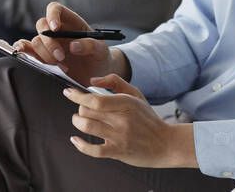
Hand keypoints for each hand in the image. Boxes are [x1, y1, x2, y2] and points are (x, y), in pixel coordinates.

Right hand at [12, 2, 128, 84]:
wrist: (97, 75)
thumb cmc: (100, 57)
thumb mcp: (101, 50)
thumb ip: (90, 45)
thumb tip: (73, 46)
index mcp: (71, 22)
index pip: (55, 9)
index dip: (52, 15)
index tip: (55, 28)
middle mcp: (57, 31)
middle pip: (42, 26)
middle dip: (49, 43)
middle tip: (61, 58)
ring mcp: (49, 44)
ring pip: (36, 41)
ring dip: (45, 55)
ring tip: (62, 67)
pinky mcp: (43, 57)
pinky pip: (28, 50)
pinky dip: (23, 51)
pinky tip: (22, 54)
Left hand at [62, 74, 197, 168]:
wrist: (166, 144)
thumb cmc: (148, 118)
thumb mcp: (136, 94)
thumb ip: (114, 82)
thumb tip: (92, 81)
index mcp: (126, 103)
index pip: (95, 98)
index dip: (77, 95)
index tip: (68, 92)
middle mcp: (122, 119)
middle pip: (87, 111)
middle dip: (80, 108)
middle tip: (83, 109)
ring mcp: (119, 137)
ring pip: (87, 127)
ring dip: (77, 122)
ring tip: (79, 120)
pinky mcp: (118, 152)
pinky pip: (93, 150)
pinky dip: (80, 145)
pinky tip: (76, 140)